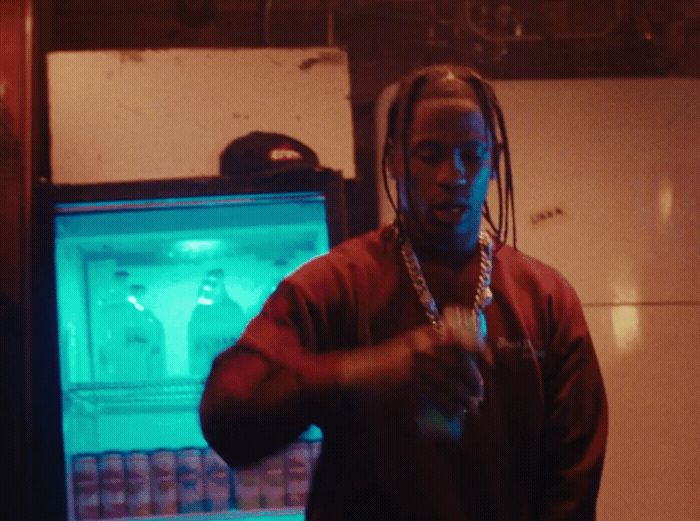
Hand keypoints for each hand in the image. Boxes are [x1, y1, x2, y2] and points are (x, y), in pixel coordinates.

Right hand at [337, 323, 484, 417]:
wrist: (362, 369)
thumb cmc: (388, 359)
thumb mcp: (410, 344)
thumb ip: (430, 346)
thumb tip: (460, 357)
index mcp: (425, 333)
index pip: (459, 337)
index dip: (478, 348)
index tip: (490, 361)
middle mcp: (423, 345)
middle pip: (457, 364)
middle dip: (474, 381)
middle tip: (479, 393)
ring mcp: (415, 363)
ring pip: (449, 382)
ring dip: (465, 398)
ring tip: (473, 408)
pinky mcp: (408, 380)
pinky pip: (436, 395)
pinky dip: (449, 406)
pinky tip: (455, 413)